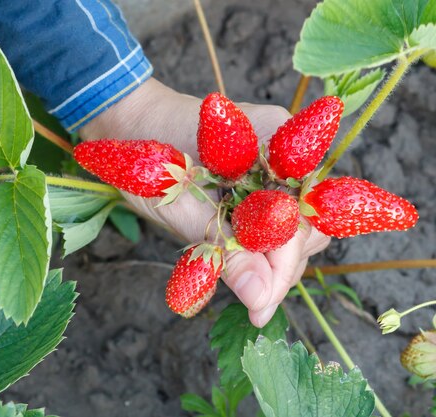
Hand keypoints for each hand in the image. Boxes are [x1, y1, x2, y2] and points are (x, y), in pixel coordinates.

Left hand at [79, 78, 329, 326]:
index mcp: (273, 139)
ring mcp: (278, 170)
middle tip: (255, 306)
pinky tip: (246, 275)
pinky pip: (277, 225)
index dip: (285, 260)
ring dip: (276, 263)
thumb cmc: (147, 154)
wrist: (130, 124)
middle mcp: (286, 153)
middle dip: (283, 267)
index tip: (261, 303)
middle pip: (306, 222)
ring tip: (250, 294)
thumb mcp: (181, 207)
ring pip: (297, 228)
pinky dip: (263, 252)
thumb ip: (226, 250)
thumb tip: (259, 297)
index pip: (300, 211)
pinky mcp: (264, 186)